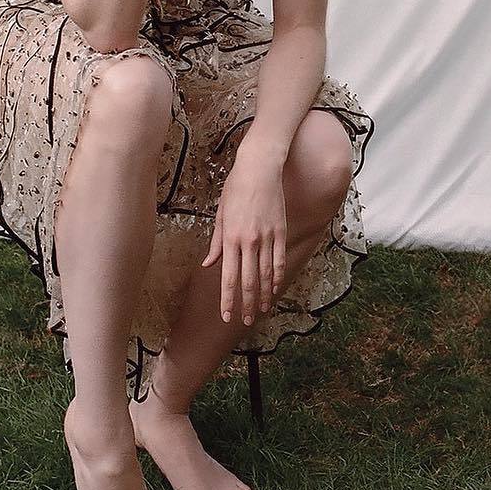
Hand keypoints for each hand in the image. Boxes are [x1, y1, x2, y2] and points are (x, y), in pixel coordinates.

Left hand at [200, 156, 286, 325]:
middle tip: (246, 321)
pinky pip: (279, 259)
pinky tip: (275, 288)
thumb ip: (217, 242)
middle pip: (248, 281)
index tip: (227, 315)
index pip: (228, 277)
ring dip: (263, 295)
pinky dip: (277, 276)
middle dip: (246, 303)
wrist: (259, 168)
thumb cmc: (236, 188)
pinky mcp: (280, 231)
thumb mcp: (221, 214)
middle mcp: (248, 241)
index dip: (228, 299)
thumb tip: (210, 264)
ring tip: (261, 310)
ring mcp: (266, 237)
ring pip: (265, 274)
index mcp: (230, 238)